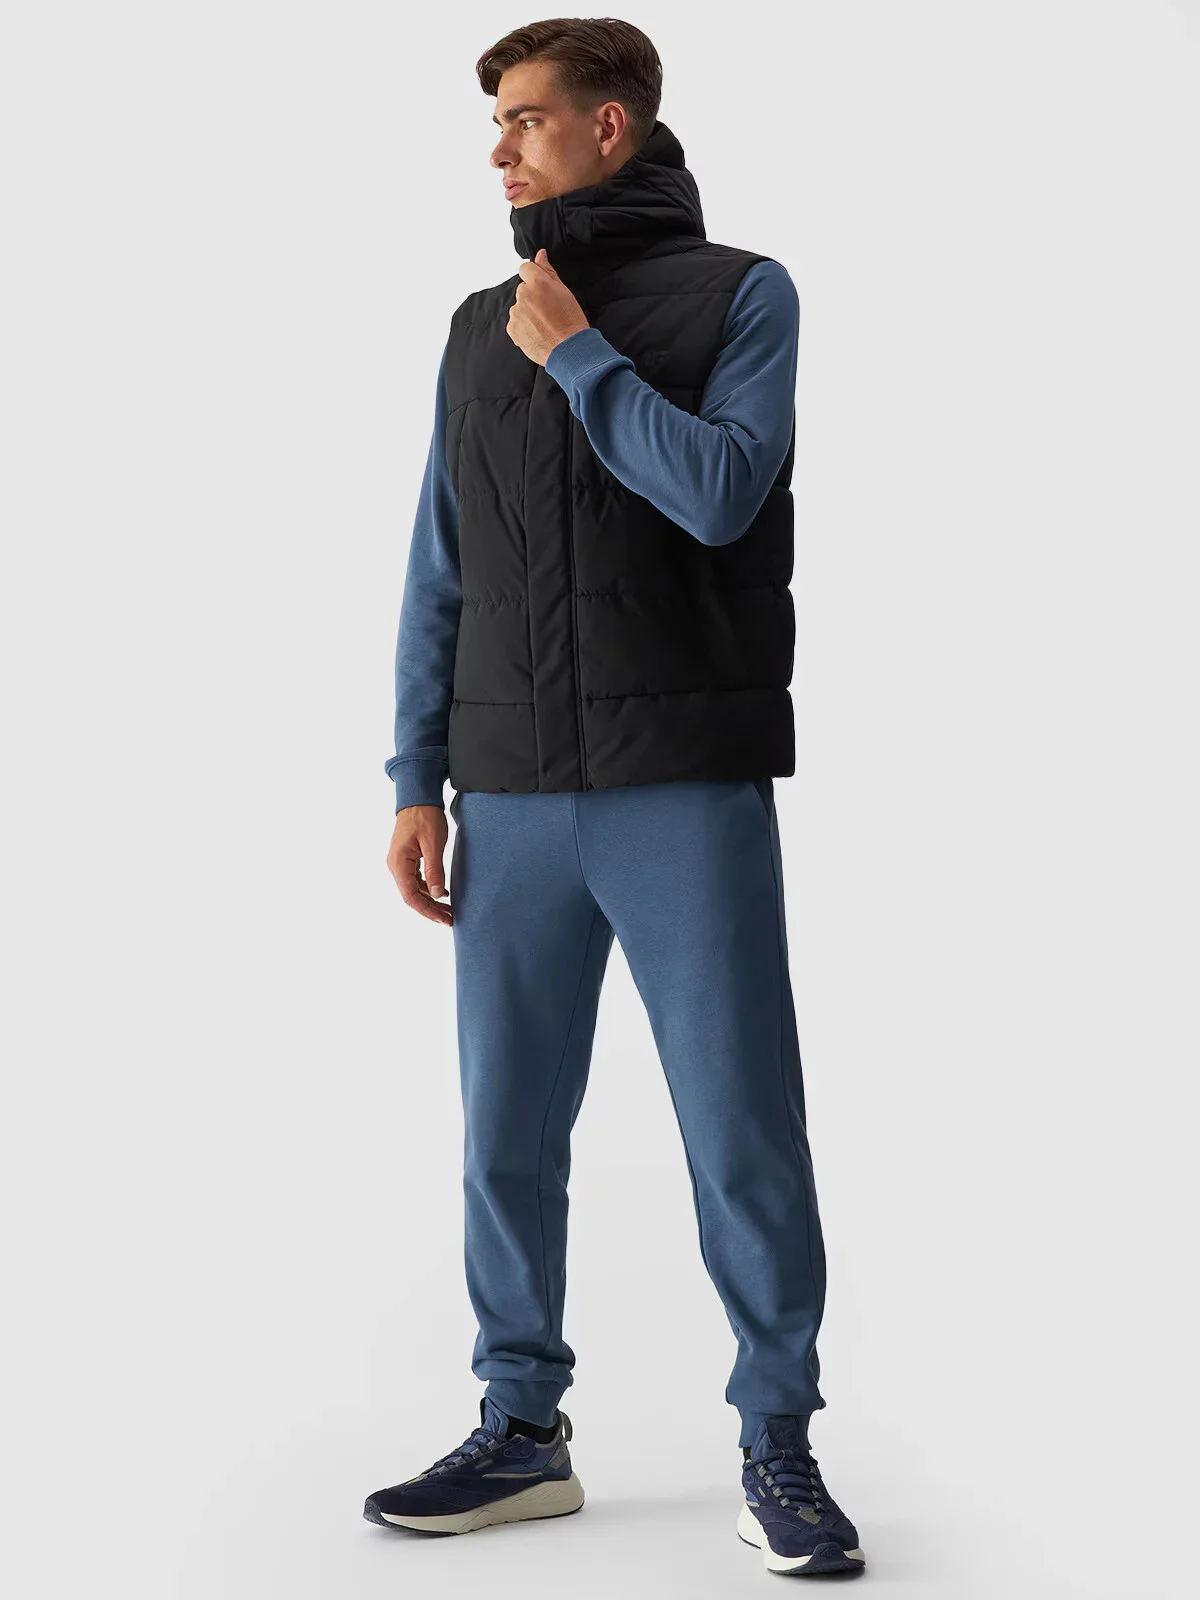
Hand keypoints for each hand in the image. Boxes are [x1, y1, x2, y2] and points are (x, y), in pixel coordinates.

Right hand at [387, 805, 451, 925]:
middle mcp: (396, 865)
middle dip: (430, 909)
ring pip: (414, 889)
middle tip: (450, 919)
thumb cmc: (425, 817)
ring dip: (430, 901)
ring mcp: (400, 862)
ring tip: (448, 910)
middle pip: (411, 896)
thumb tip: (437, 895)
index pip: (410, 896)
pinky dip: (428, 889)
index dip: (427, 910)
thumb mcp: (433, 844)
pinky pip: (416, 880)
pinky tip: (443, 893)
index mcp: (399, 863)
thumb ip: (435, 871)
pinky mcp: (407, 859)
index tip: (443, 919)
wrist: (418, 798)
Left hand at [507, 248, 589, 365]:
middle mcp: (524, 295)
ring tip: (544, 324)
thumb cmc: (571, 322)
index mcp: (538, 282)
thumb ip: (548, 271)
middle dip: (532, 297)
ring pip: (519, 307)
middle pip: (523, 290)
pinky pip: (515, 323)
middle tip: (548, 311)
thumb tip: (540, 254)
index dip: (533, 277)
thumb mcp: (564, 291)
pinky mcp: (512, 329)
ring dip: (527, 313)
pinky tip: (537, 333)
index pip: (525, 268)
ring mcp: (516, 313)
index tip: (541, 287)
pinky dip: (524, 327)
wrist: (569, 350)